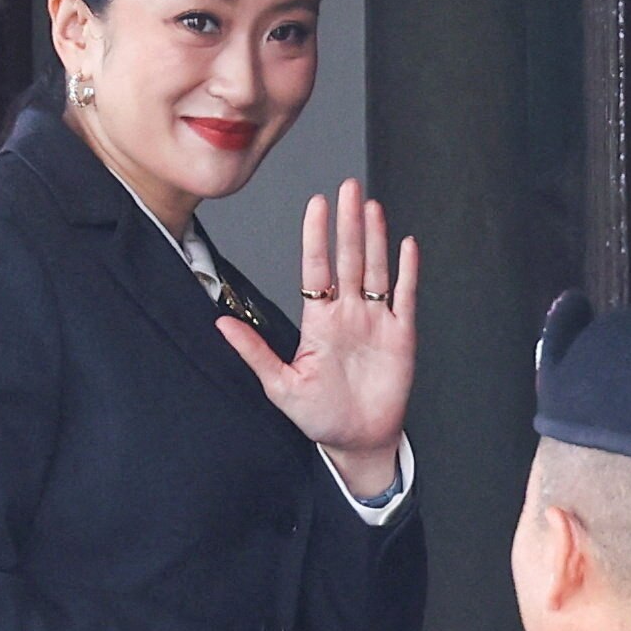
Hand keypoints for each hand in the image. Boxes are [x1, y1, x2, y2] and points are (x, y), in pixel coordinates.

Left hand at [217, 179, 417, 497]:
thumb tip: (222, 324)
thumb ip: (255, 352)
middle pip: (349, 259)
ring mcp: (377, 321)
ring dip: (375, 238)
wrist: (358, 442)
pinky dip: (408, 271)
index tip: (316, 204)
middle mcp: (348, 313)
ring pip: (376, 269)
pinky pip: (406, 296)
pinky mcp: (402, 335)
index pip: (317, 268)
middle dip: (348, 224)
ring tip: (372, 206)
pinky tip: (407, 245)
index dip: (317, 237)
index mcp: (319, 321)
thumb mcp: (281, 386)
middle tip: (349, 188)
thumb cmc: (320, 416)